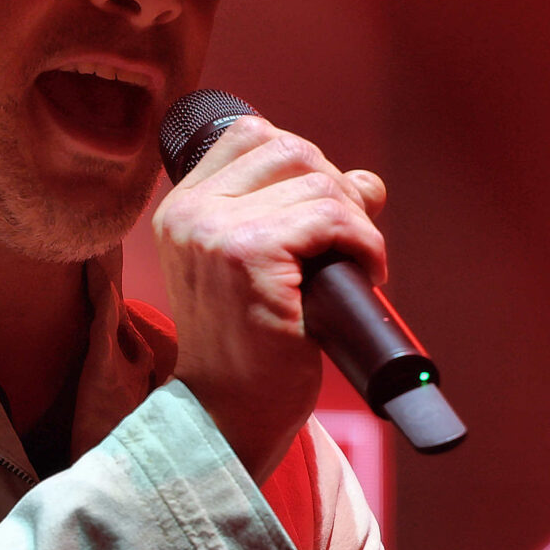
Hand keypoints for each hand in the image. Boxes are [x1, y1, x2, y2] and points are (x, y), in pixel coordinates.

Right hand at [155, 116, 386, 482]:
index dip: (304, 163)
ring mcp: (215, 232)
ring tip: (357, 265)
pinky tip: (365, 275)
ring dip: (357, 222)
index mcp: (182, 208)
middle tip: (350, 243)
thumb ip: (295, 215)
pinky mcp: (249, 257)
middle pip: (291, 149)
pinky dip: (364, 243)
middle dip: (337, 189)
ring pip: (318, 182)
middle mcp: (190, 213)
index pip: (252, 135)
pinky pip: (332, 218)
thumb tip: (367, 182)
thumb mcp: (261, 267)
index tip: (324, 214)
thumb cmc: (251, 347)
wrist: (229, 415)